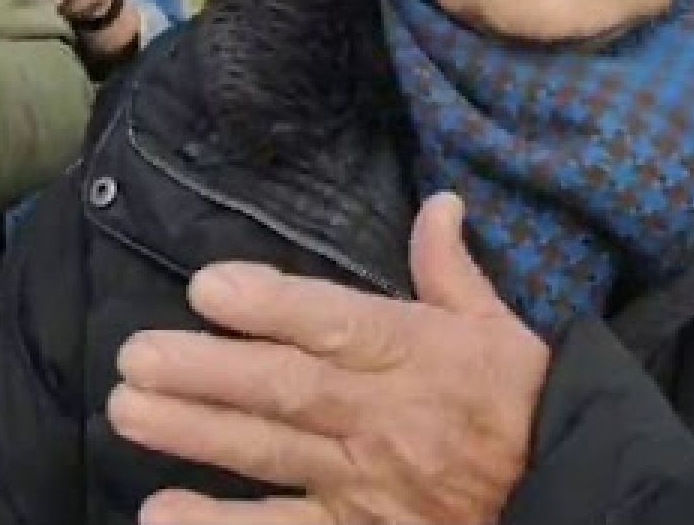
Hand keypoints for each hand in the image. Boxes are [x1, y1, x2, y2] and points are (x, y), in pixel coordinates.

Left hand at [111, 193, 549, 524]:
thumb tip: (438, 201)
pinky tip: (161, 514)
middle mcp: (384, 417)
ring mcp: (365, 484)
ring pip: (270, 455)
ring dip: (195, 434)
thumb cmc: (520, 404)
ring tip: (126, 411)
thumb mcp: (497, 328)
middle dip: (207, 372)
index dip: (271, 306)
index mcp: (417, 353)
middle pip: (287, 391)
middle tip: (135, 355)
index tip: (207, 286)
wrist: (567, 495)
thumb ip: (450, 270)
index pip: (336, 324)